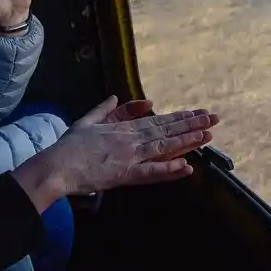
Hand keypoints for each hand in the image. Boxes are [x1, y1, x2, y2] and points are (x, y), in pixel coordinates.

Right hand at [10, 94, 219, 210]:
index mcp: (123, 128)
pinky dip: (169, 170)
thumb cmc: (69, 147)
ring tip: (208, 135)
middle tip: (214, 118)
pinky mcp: (125, 174)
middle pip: (166, 130)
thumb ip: (104, 109)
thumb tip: (115, 96)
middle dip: (192, 124)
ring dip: (187, 141)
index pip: (158, 121)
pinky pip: (151, 173)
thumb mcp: (86, 120)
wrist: (56, 166)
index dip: (179, 117)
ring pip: (164, 146)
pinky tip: (186, 167)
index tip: (198, 113)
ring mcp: (130, 156)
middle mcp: (131, 140)